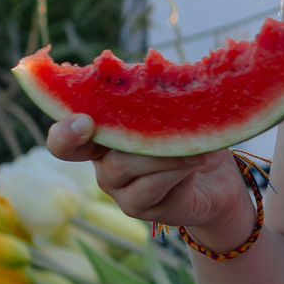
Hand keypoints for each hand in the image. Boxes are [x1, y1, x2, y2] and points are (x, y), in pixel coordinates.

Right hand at [46, 115, 251, 241]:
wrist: (220, 181)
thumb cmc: (192, 138)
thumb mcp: (178, 112)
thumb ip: (159, 95)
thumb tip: (156, 74)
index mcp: (104, 137)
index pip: (67, 139)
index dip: (64, 132)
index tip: (82, 120)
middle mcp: (104, 165)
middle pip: (95, 152)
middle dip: (116, 137)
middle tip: (134, 126)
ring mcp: (120, 191)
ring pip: (123, 168)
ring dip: (160, 153)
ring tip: (194, 145)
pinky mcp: (141, 209)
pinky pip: (151, 188)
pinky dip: (174, 170)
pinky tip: (197, 159)